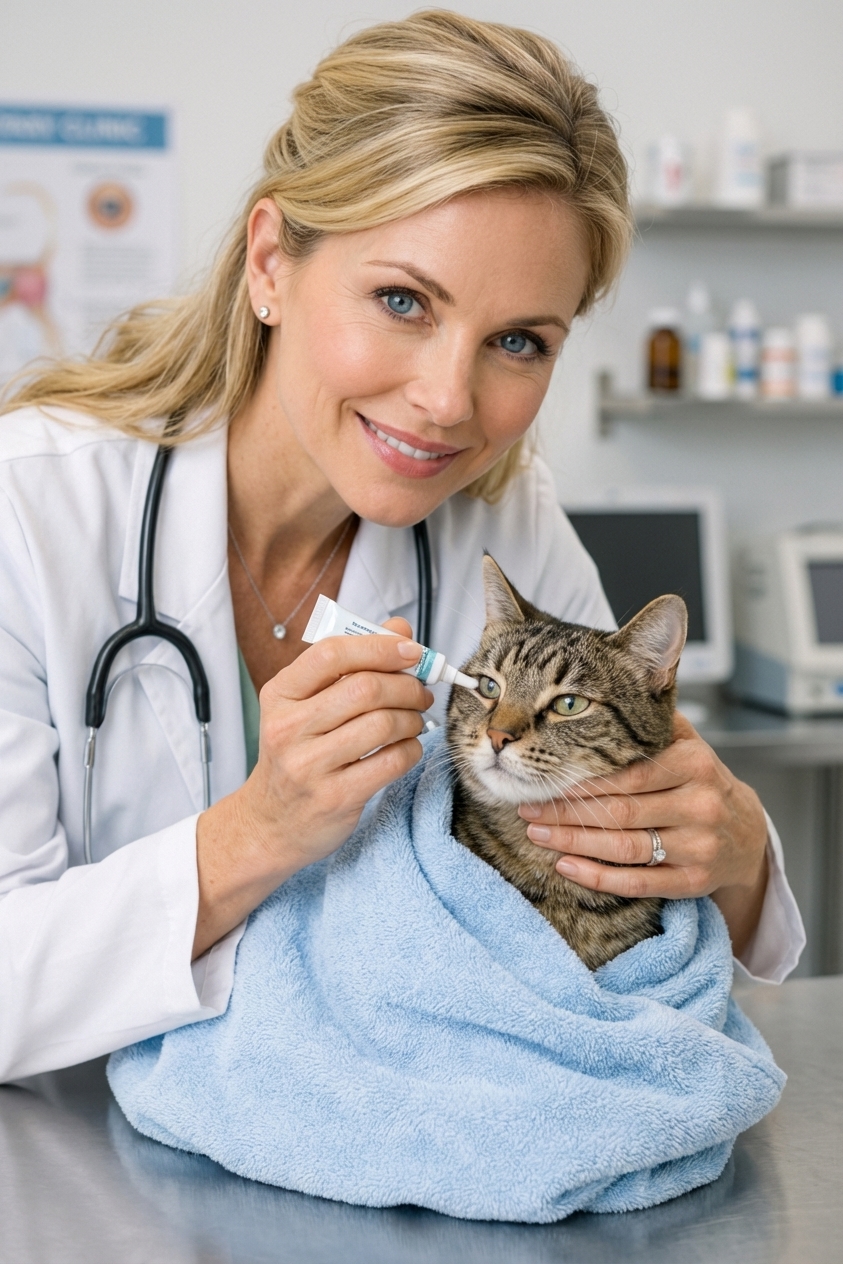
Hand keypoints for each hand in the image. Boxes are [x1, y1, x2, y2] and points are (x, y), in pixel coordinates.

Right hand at [193, 618, 430, 956]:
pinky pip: (391, 762)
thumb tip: (400, 630)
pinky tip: (405, 747)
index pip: (331, 654)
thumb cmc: (296, 753)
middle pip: (365, 689)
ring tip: (414, 720)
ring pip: (382, 725)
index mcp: (280, 694)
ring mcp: (309, 766)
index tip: (411, 651)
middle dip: (406, 686)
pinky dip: (410, 749)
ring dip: (412, 718)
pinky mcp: (335, 797)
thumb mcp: (306, 704)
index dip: (380, 647)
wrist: (270, 822)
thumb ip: (352, 664)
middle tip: (421, 691)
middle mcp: (288, 728)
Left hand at [517, 713, 768, 956]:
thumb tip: (611, 685)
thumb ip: (652, 720)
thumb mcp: (687, 743)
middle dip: (567, 812)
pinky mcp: (694, 882)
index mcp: (694, 764)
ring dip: (574, 843)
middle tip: (528, 808)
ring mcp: (699, 846)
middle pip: (620, 812)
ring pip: (625, 848)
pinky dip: (598, 877)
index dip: (583, 779)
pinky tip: (566, 866)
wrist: (745, 833)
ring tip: (538, 834)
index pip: (629, 774)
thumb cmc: (700, 781)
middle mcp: (700, 805)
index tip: (545, 777)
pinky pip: (639, 883)